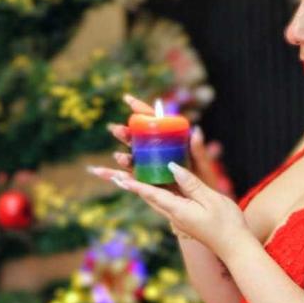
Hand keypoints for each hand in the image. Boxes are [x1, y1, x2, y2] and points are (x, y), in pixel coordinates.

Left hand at [88, 160, 249, 261]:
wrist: (235, 248)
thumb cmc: (227, 223)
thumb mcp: (211, 199)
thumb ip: (190, 183)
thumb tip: (171, 166)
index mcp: (178, 210)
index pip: (151, 193)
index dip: (134, 184)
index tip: (117, 176)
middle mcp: (173, 215)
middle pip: (146, 196)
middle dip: (128, 184)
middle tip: (110, 173)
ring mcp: (178, 218)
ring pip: (153, 199)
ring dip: (138, 187)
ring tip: (122, 176)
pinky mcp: (184, 218)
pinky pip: (164, 200)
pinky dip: (152, 191)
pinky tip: (151, 184)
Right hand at [107, 94, 232, 196]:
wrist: (201, 203)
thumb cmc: (203, 180)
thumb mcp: (203, 164)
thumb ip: (198, 150)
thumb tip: (196, 131)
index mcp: (169, 142)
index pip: (154, 121)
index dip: (141, 109)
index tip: (127, 99)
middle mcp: (156, 153)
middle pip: (138, 139)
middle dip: (126, 133)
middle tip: (117, 130)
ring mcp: (149, 168)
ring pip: (131, 158)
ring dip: (122, 156)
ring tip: (120, 157)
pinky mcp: (145, 183)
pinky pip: (127, 178)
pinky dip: (112, 175)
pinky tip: (99, 172)